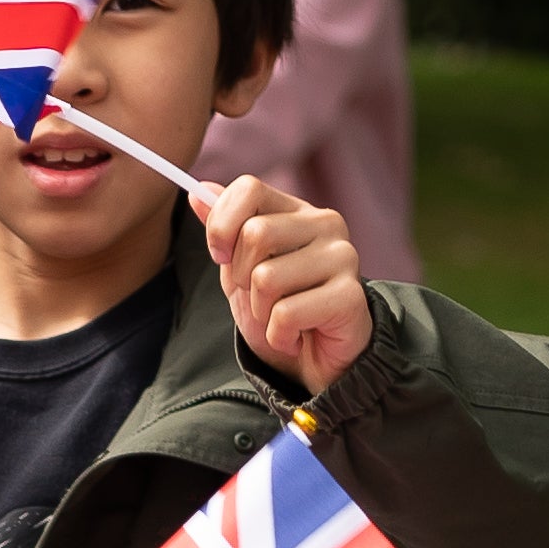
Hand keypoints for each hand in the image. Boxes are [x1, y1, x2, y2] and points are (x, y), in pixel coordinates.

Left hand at [202, 174, 367, 397]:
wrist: (313, 358)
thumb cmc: (277, 306)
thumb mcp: (240, 266)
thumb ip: (223, 229)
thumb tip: (198, 193)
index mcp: (297, 211)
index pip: (249, 189)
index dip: (221, 226)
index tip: (221, 257)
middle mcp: (326, 224)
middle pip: (255, 234)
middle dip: (241, 277)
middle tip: (261, 297)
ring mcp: (343, 257)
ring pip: (266, 278)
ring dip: (260, 311)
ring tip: (280, 317)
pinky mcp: (350, 295)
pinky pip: (286, 314)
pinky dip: (278, 335)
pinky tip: (296, 335)